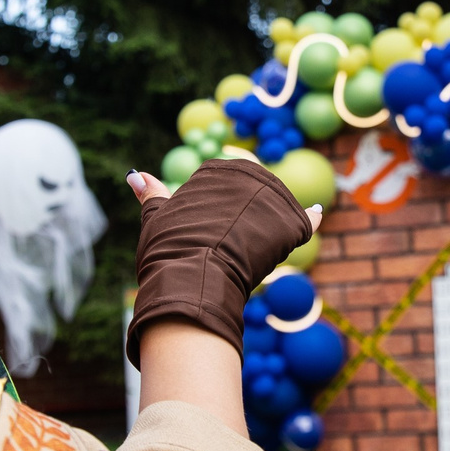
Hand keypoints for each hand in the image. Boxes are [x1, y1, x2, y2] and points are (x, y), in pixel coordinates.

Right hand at [122, 160, 319, 364]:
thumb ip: (152, 195)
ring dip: (268, 226)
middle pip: (253, 196)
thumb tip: (135, 175)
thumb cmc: (169, 251)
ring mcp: (271, 198)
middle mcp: (247, 176)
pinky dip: (309, 218)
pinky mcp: (290, 223)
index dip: (220, 214)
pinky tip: (315, 214)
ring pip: (274, 209)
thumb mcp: (157, 219)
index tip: (210, 235)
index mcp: (217, 171)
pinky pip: (305, 219)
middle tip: (229, 246)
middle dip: (246, 218)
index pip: (226, 187)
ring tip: (250, 249)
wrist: (191, 279)